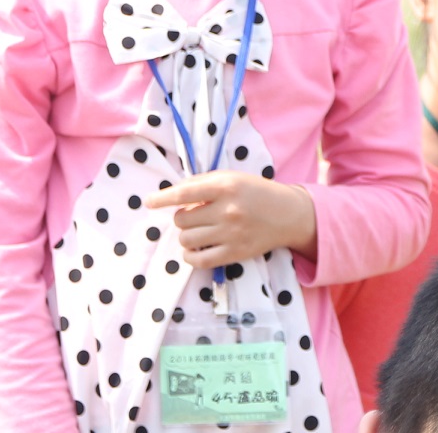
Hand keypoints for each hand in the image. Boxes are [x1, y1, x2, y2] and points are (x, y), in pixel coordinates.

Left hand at [145, 172, 316, 269]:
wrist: (288, 214)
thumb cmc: (256, 192)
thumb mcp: (232, 177)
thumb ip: (203, 183)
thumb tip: (173, 193)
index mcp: (226, 186)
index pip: (185, 193)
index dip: (163, 198)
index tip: (148, 201)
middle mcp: (227, 210)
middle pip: (182, 219)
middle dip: (182, 217)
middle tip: (194, 214)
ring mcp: (231, 234)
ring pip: (187, 240)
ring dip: (185, 235)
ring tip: (197, 230)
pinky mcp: (235, 253)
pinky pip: (199, 260)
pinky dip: (190, 256)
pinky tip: (194, 250)